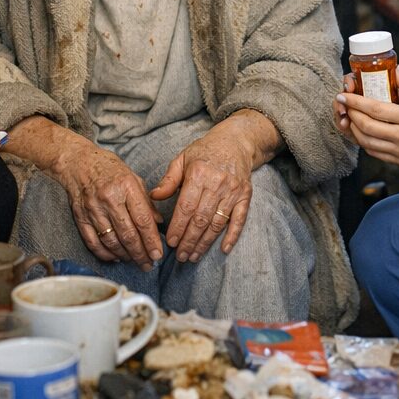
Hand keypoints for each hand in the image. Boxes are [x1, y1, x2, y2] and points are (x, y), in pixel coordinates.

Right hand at [55, 145, 163, 269]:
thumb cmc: (109, 169)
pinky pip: (93, 242)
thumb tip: (158, 224)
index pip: (142, 219)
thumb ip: (147, 202)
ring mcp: (93, 209)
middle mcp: (109, 199)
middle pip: (127, 234)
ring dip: (125, 256)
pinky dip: (105, 254)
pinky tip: (115, 257)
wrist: (78, 162)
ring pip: (111, 241)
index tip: (158, 254)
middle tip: (148, 264)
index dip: (151, 240)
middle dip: (140, 253)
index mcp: (126, 187)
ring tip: (135, 261)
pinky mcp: (80, 217)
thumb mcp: (134, 178)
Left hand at [150, 123, 261, 262]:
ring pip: (217, 223)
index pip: (186, 207)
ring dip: (205, 242)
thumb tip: (154, 197)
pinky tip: (223, 249)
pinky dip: (232, 235)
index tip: (170, 242)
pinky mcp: (245, 196)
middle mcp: (217, 183)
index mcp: (199, 174)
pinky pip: (239, 219)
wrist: (236, 142)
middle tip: (180, 256)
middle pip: (201, 219)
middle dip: (189, 240)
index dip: (178, 227)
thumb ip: (168, 179)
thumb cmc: (205, 151)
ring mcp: (233, 191)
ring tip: (193, 256)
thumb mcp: (183, 159)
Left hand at [335, 66, 398, 172]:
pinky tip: (363, 132)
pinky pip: (375, 153)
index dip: (355, 102)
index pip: (376, 110)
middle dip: (350, 114)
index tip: (343, 94)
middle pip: (366, 127)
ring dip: (354, 129)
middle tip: (343, 103)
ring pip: (367, 143)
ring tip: (350, 117)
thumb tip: (397, 70)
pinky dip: (364, 143)